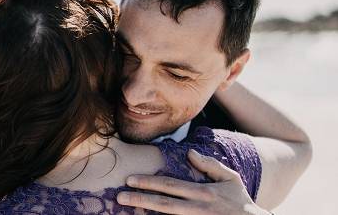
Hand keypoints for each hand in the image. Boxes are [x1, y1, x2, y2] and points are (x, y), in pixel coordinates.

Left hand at [117, 149, 270, 214]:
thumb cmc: (241, 202)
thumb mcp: (230, 179)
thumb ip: (210, 165)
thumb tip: (189, 152)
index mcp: (204, 193)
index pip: (171, 185)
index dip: (149, 182)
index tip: (130, 179)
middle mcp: (198, 208)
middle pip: (164, 204)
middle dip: (140, 199)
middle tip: (120, 197)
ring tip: (127, 211)